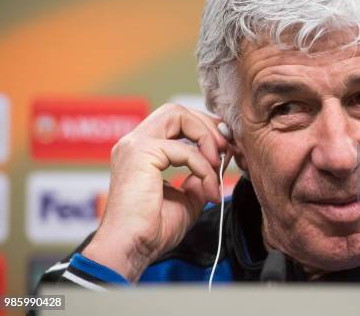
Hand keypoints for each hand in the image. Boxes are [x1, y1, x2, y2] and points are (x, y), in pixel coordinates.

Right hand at [82, 103, 229, 281]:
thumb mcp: (186, 198)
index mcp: (140, 151)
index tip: (224, 149)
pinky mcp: (141, 153)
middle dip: (207, 126)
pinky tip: (209, 188)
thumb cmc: (152, 230)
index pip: (175, 121)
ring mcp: (134, 145)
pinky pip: (185, 149)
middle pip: (177, 111)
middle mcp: (133, 142)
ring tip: (219, 164)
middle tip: (226, 150)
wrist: (133, 249)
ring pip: (178, 116)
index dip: (203, 130)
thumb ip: (198, 178)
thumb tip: (213, 166)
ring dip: (206, 137)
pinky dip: (204, 167)